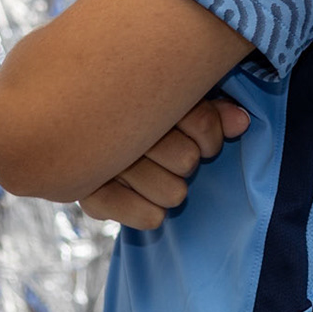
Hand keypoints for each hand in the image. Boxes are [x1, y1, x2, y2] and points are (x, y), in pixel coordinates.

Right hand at [76, 95, 249, 228]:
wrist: (71, 122)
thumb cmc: (137, 109)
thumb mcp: (175, 97)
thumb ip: (209, 108)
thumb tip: (242, 123)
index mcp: (139, 94)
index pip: (201, 124)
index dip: (210, 135)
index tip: (203, 137)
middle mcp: (115, 129)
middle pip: (187, 160)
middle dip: (187, 158)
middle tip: (170, 151)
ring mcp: (100, 166)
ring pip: (174, 193)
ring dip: (171, 186)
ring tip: (154, 172)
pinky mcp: (91, 199)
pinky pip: (151, 218)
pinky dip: (152, 211)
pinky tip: (144, 197)